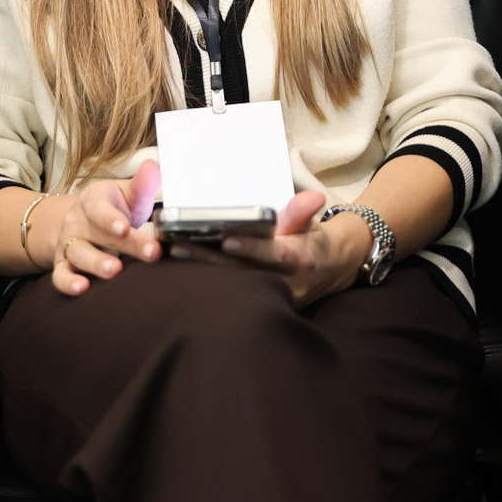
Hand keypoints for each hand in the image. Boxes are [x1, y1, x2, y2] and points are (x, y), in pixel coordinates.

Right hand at [50, 161, 162, 295]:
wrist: (83, 222)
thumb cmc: (114, 209)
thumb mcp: (128, 195)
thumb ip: (142, 185)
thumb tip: (154, 167)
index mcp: (93, 200)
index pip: (99, 207)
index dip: (110, 218)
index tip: (125, 227)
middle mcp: (77, 221)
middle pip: (98, 234)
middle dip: (125, 245)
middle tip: (149, 252)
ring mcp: (69, 244)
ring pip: (78, 254)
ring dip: (95, 263)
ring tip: (114, 270)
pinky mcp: (63, 265)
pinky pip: (60, 276)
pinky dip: (68, 283)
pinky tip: (81, 289)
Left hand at [189, 190, 366, 307]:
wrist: (328, 272)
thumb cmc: (312, 242)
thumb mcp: (312, 224)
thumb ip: (303, 212)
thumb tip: (314, 196)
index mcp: (299, 259)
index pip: (275, 254)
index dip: (252, 248)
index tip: (227, 239)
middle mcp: (284, 282)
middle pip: (243, 273)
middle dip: (210, 260)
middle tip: (180, 246)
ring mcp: (271, 298)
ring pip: (232, 287)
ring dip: (202, 272)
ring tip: (174, 254)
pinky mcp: (259, 305)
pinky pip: (231, 295)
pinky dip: (206, 284)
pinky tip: (182, 271)